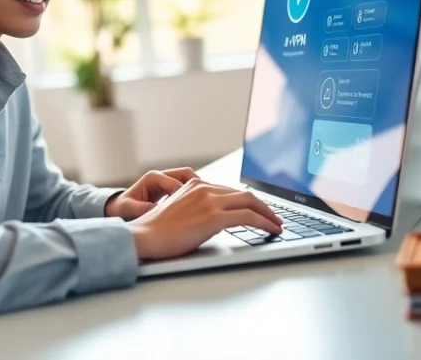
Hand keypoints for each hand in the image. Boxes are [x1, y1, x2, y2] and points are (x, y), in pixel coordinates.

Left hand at [104, 167, 198, 220]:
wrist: (119, 208)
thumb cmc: (123, 208)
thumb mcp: (129, 208)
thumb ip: (142, 208)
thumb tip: (158, 211)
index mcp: (153, 178)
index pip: (174, 182)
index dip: (184, 194)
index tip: (191, 206)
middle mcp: (162, 177)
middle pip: (186, 174)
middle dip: (198, 185)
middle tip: (206, 200)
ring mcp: (168, 182)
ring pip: (190, 181)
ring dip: (199, 190)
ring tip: (206, 203)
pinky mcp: (171, 189)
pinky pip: (188, 189)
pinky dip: (195, 195)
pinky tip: (200, 206)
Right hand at [127, 178, 282, 260]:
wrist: (143, 237)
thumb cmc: (156, 231)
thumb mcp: (179, 210)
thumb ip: (197, 208)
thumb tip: (217, 219)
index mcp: (195, 184)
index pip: (230, 190)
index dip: (248, 200)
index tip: (258, 209)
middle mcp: (204, 188)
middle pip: (244, 194)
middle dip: (263, 206)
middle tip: (274, 217)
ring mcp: (210, 201)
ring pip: (250, 203)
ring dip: (268, 214)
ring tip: (277, 225)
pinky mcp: (214, 217)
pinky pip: (248, 217)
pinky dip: (265, 222)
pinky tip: (272, 230)